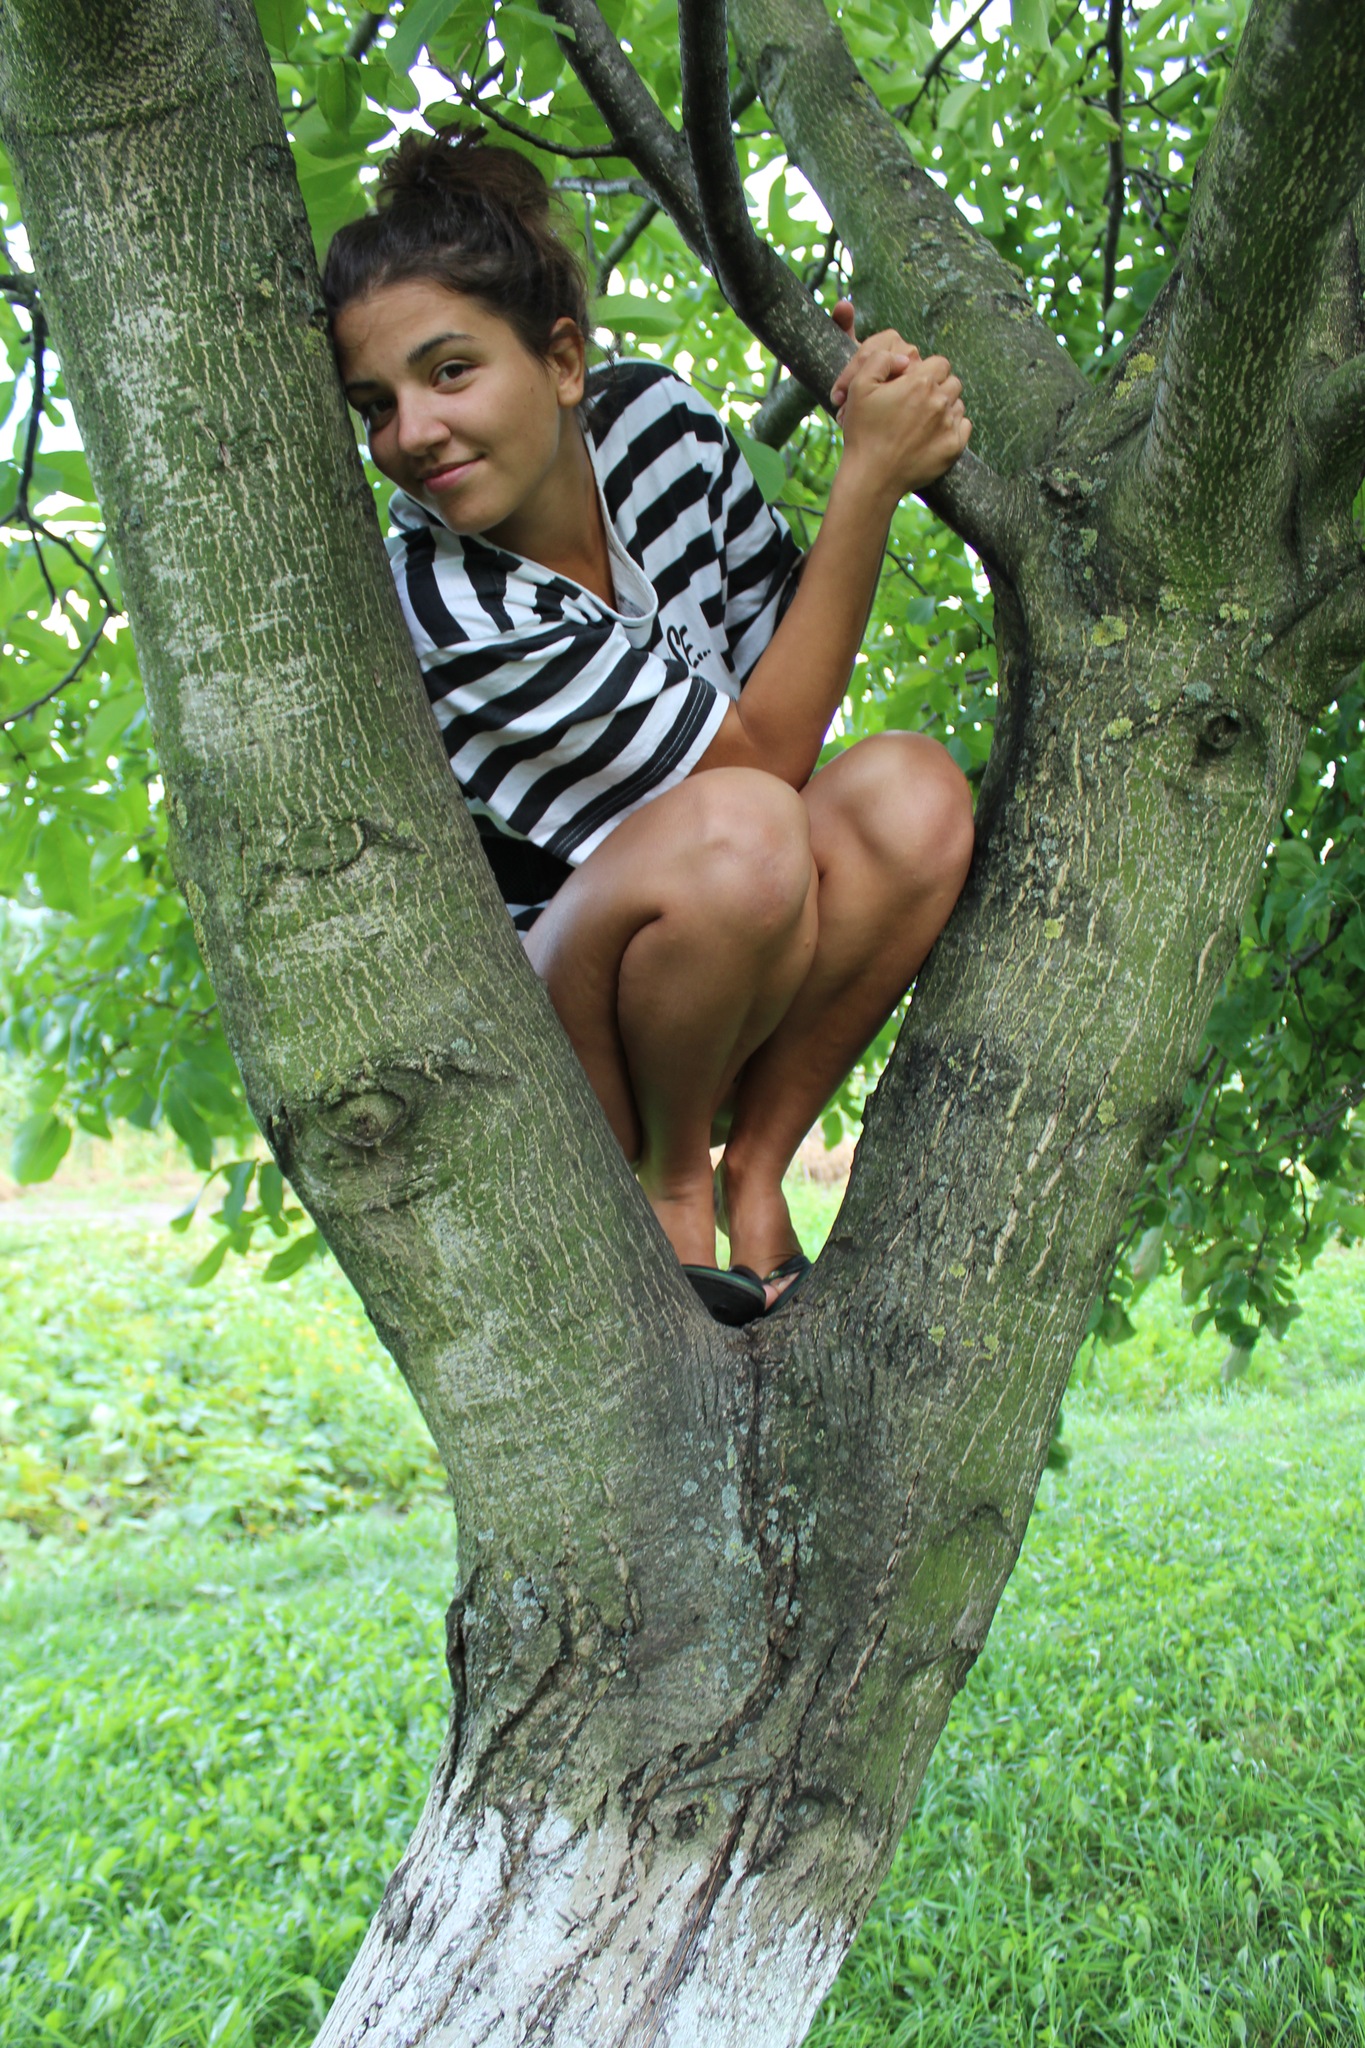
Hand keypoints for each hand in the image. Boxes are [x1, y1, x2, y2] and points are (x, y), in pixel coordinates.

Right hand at [827, 298, 970, 499]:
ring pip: (958, 404)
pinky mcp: (954, 447)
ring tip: (924, 420)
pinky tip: (934, 433)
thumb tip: (905, 357)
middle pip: (952, 382)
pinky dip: (953, 427)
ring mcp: (949, 425)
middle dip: (939, 387)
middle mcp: (940, 401)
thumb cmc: (863, 432)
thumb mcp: (859, 387)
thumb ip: (880, 360)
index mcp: (920, 382)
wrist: (872, 476)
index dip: (927, 371)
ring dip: (945, 407)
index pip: (939, 363)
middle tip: (919, 402)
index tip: (915, 384)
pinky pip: (964, 426)